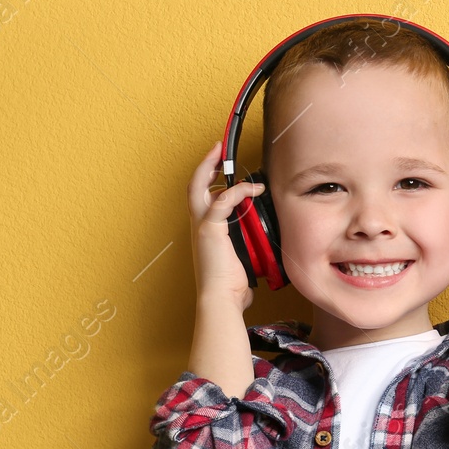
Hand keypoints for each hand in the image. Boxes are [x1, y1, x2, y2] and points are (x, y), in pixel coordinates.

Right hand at [187, 140, 263, 312]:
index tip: (220, 169)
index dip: (208, 181)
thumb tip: (256, 279)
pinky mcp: (210, 229)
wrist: (221, 300)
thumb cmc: (229, 291)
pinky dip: (238, 191)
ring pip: (199, 187)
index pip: (203, 200)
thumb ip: (246, 265)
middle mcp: (199, 226)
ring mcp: (202, 226)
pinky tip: (253, 189)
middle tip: (216, 149)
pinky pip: (223, 200)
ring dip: (213, 168)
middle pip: (192, 186)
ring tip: (225, 155)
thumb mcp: (242, 270)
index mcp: (206, 233)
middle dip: (203, 165)